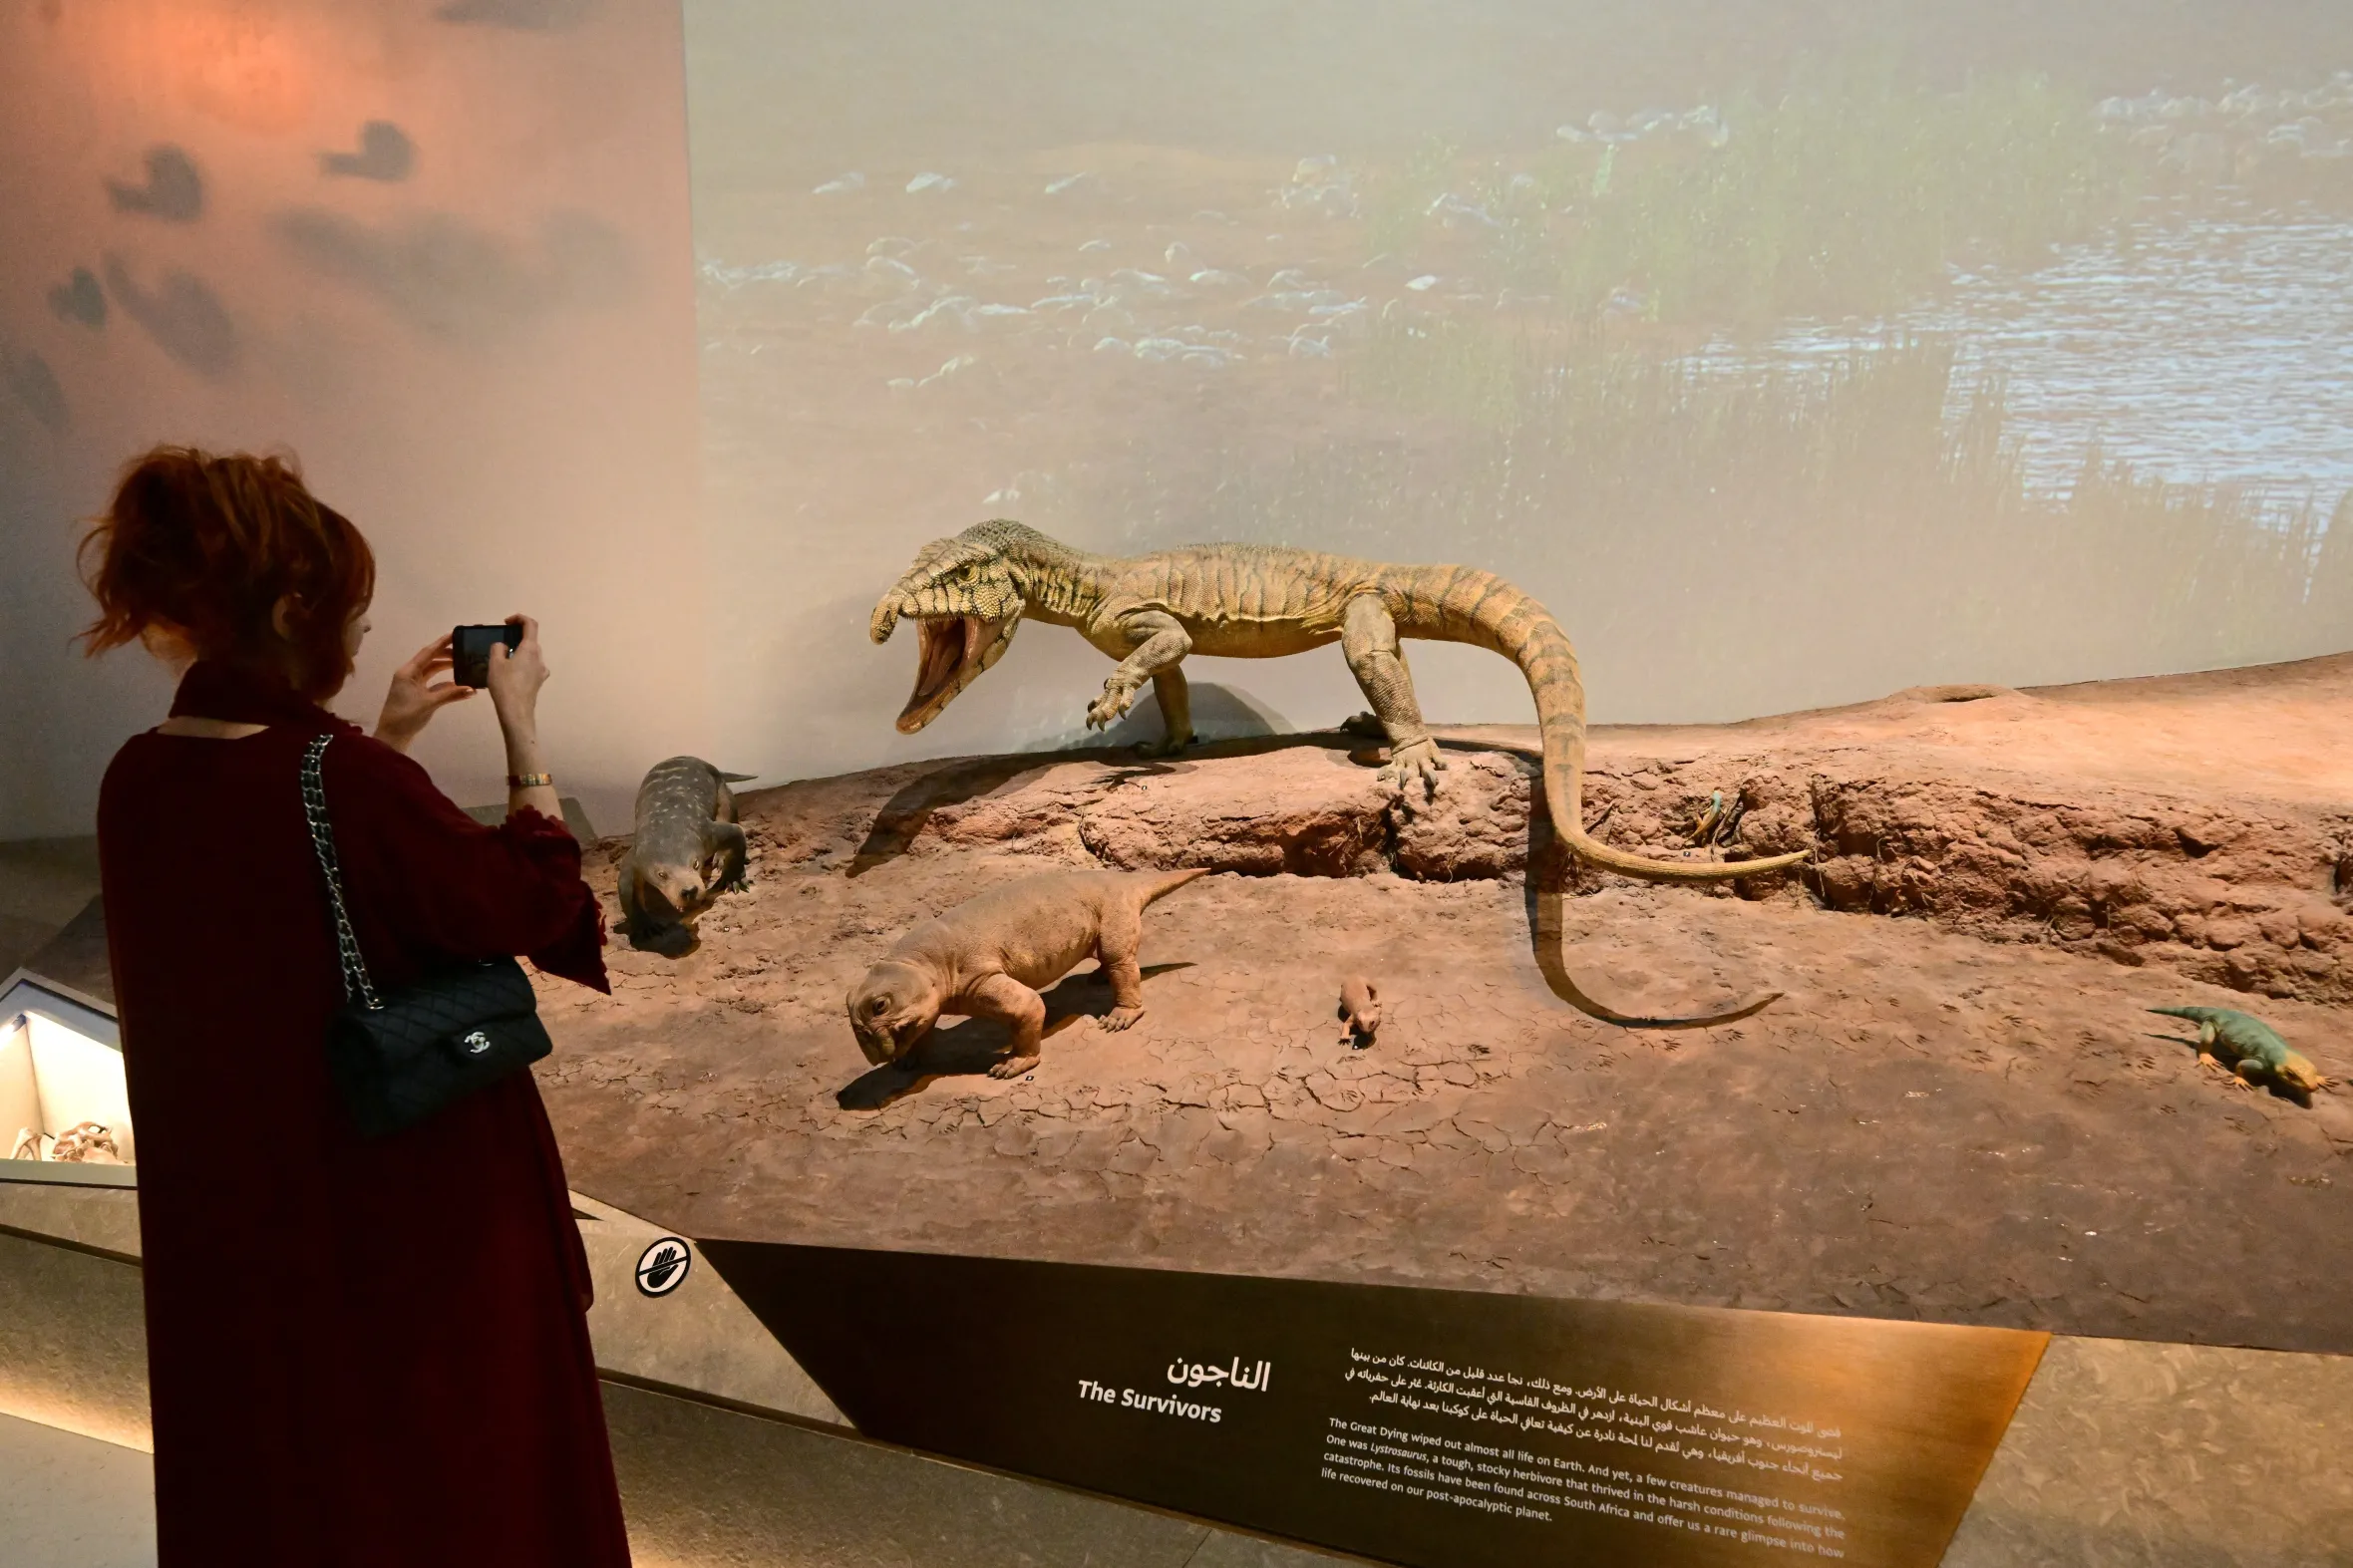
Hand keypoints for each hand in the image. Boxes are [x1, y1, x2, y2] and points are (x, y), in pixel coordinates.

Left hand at [374, 635, 473, 752]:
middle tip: (465, 651)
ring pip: (432, 671)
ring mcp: (413, 684)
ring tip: (464, 663)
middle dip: (447, 654)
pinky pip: (434, 683)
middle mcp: (410, 674)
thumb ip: (451, 694)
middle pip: (430, 659)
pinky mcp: (418, 694)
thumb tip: (472, 689)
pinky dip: (446, 682)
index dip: (442, 643)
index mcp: (408, 672)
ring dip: (446, 667)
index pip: (427, 652)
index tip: (456, 634)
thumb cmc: (406, 715)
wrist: (392, 735)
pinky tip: (459, 683)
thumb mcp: (429, 703)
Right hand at [485, 614, 548, 737]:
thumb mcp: (495, 663)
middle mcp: (540, 658)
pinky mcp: (538, 682)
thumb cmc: (505, 685)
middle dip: (516, 637)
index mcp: (531, 649)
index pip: (530, 625)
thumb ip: (498, 648)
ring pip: (531, 654)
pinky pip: (530, 667)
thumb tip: (503, 646)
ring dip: (519, 651)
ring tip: (502, 659)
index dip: (519, 618)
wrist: (516, 712)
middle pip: (531, 640)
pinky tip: (509, 673)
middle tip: (501, 642)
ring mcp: (541, 671)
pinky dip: (521, 664)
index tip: (507, 622)